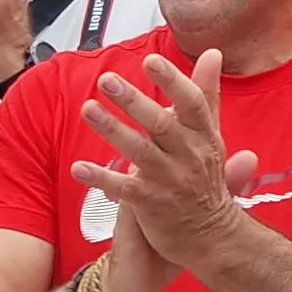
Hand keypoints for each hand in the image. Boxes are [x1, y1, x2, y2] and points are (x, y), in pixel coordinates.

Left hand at [70, 51, 258, 279]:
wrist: (213, 238)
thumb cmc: (206, 179)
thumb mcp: (212, 134)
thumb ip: (207, 93)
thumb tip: (211, 53)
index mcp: (204, 137)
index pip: (192, 104)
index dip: (173, 81)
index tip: (151, 61)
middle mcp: (188, 157)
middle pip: (161, 125)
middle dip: (134, 101)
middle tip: (107, 80)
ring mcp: (169, 181)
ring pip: (139, 152)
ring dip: (112, 130)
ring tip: (88, 109)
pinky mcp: (150, 204)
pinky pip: (123, 189)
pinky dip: (101, 178)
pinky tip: (78, 167)